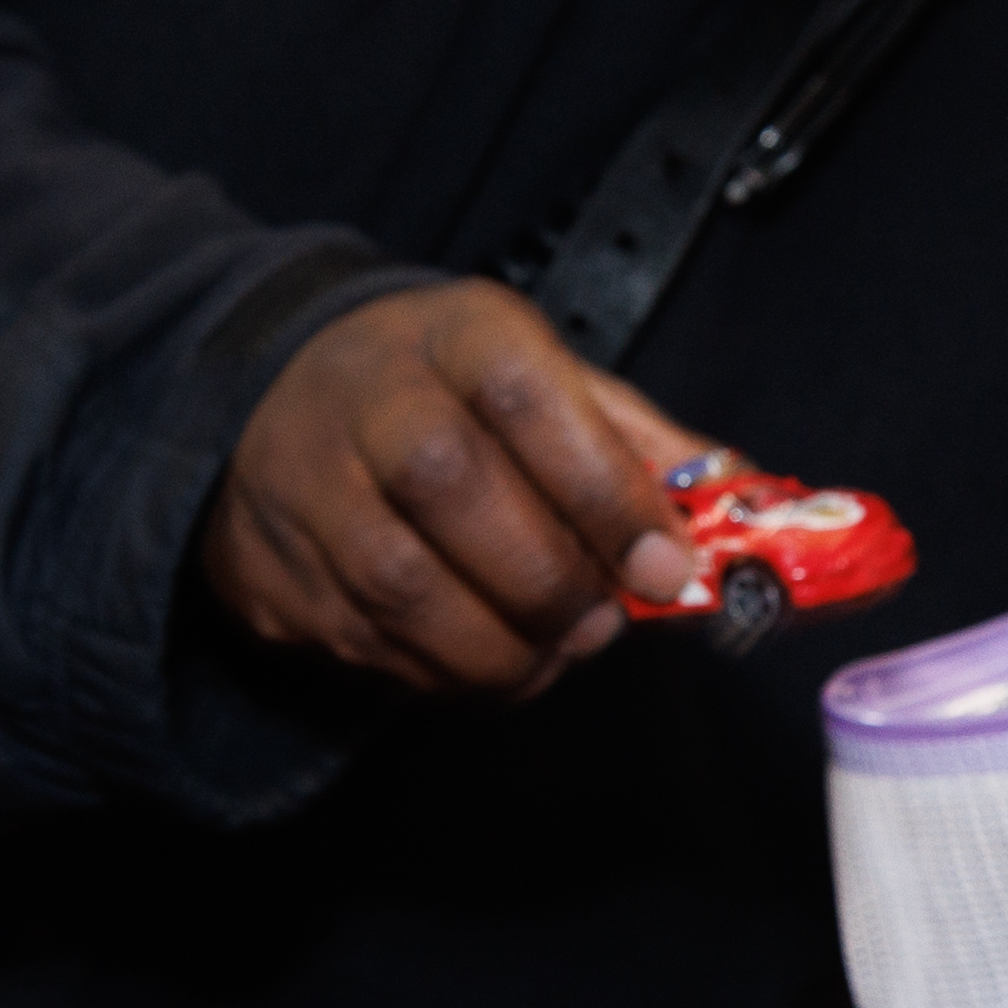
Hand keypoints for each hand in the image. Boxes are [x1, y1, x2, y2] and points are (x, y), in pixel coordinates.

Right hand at [193, 281, 711, 699]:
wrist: (272, 395)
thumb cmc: (434, 389)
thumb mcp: (536, 373)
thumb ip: (630, 441)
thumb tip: (736, 500)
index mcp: (453, 335)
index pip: (528, 400)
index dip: (604, 493)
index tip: (665, 567)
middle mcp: (364, 399)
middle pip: (452, 491)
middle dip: (548, 582)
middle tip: (600, 624)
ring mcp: (302, 487)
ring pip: (401, 589)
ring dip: (499, 646)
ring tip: (548, 648)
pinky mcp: (270, 572)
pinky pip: (365, 646)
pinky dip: (441, 672)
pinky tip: (481, 654)